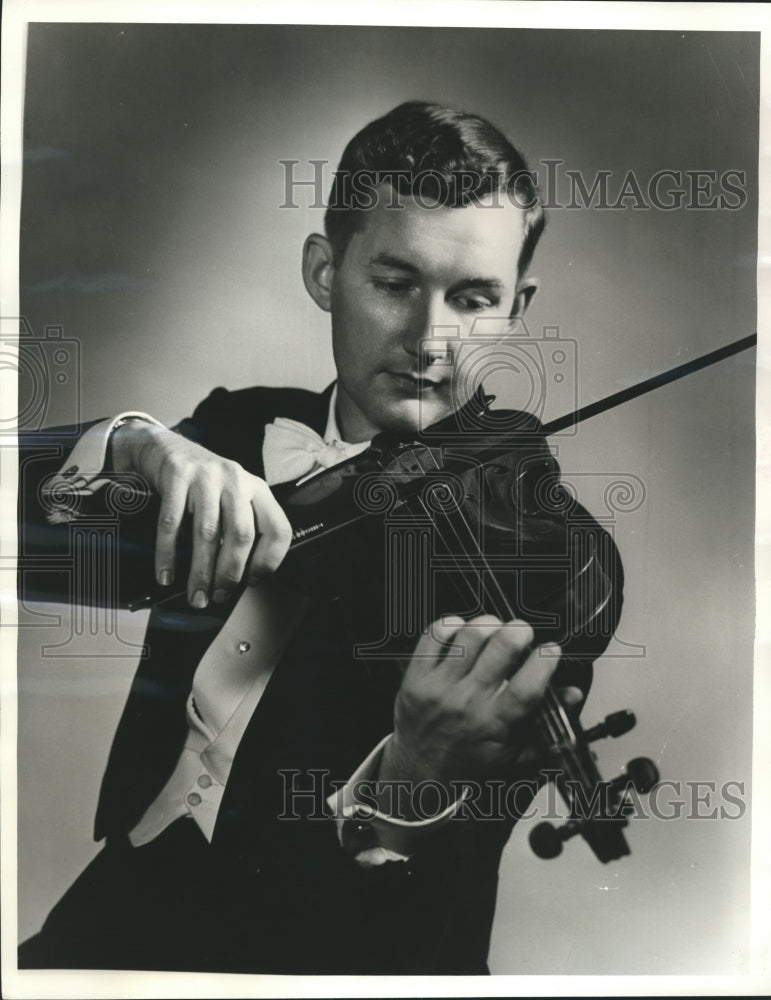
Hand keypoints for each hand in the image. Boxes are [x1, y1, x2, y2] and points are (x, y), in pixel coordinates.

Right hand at [112, 421, 291, 606]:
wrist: (167, 448)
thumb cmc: (205, 485)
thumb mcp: (233, 498)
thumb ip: (241, 528)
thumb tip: (239, 579)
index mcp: (258, 489)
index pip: (277, 528)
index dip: (269, 560)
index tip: (254, 581)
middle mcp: (236, 480)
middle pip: (241, 534)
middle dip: (230, 572)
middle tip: (220, 596)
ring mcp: (206, 476)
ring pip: (207, 533)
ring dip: (201, 571)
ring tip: (196, 595)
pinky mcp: (176, 476)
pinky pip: (172, 523)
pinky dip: (168, 554)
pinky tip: (166, 575)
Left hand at [380, 615, 568, 789]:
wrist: (422, 769)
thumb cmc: (470, 761)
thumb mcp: (515, 753)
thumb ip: (547, 726)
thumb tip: (572, 695)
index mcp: (495, 723)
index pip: (527, 685)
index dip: (544, 661)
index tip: (551, 649)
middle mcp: (468, 702)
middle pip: (499, 649)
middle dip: (519, 631)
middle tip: (522, 631)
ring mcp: (439, 687)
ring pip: (468, 636)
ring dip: (488, 623)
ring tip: (494, 627)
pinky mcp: (417, 676)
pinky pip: (433, 636)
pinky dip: (450, 624)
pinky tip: (461, 629)